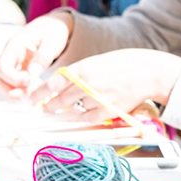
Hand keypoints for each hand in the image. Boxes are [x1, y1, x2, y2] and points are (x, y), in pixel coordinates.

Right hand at [0, 11, 73, 97]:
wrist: (54, 25)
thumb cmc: (54, 30)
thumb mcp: (52, 41)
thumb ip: (42, 58)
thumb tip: (32, 75)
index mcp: (15, 45)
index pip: (3, 66)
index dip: (13, 79)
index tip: (28, 82)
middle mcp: (10, 55)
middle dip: (10, 90)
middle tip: (28, 97)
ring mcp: (13, 63)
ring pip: (4, 83)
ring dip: (15, 93)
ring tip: (32, 97)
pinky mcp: (19, 69)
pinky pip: (14, 83)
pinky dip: (21, 91)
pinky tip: (35, 92)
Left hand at [31, 49, 180, 120]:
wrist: (148, 72)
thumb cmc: (123, 65)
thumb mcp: (97, 62)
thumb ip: (79, 73)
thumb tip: (59, 85)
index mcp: (83, 68)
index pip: (54, 83)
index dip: (40, 93)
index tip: (32, 98)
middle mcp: (88, 83)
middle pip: (60, 99)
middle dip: (49, 106)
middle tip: (43, 109)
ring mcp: (98, 98)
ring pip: (73, 110)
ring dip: (65, 112)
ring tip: (59, 111)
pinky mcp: (109, 111)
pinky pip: (88, 118)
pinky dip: (80, 118)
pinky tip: (78, 115)